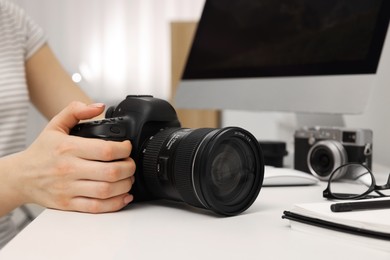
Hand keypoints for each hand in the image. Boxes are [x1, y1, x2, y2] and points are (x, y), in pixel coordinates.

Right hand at [11, 102, 135, 212]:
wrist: (20, 177)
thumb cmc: (41, 152)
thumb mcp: (55, 125)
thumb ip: (76, 111)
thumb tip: (98, 107)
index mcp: (68, 148)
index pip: (105, 150)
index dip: (124, 149)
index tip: (127, 147)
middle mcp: (69, 169)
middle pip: (111, 172)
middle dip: (129, 167)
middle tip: (131, 164)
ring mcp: (69, 189)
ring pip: (106, 191)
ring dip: (125, 185)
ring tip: (128, 178)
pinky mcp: (68, 204)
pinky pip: (97, 207)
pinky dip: (115, 203)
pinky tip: (123, 196)